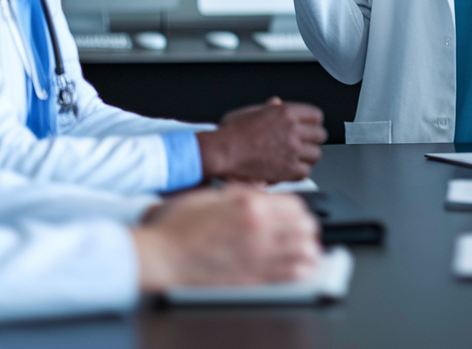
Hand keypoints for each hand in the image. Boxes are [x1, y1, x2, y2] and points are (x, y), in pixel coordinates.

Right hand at [132, 186, 319, 291]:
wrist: (162, 256)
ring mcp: (257, 255)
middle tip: (304, 229)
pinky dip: (302, 270)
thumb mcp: (211, 195)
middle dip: (307, 226)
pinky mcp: (252, 278)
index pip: (294, 204)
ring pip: (304, 251)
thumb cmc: (177, 227)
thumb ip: (242, 193)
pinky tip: (303, 268)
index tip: (296, 213)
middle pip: (305, 226)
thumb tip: (263, 193)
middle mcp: (259, 230)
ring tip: (308, 248)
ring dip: (309, 248)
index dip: (298, 208)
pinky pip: (290, 275)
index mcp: (249, 206)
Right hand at [198, 97, 326, 183]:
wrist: (222, 152)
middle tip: (303, 145)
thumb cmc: (230, 133)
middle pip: (320, 135)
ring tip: (296, 159)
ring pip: (316, 154)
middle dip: (312, 140)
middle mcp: (292, 129)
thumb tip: (276, 103)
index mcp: (285, 112)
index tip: (309, 128)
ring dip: (307, 157)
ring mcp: (292, 149)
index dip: (313, 123)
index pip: (316, 115)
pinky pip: (306, 171)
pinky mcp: (288, 169)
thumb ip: (268, 108)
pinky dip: (299, 172)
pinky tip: (289, 171)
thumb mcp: (249, 112)